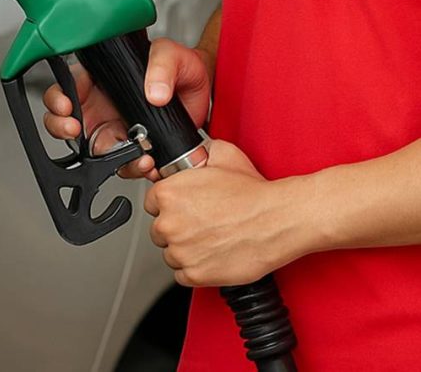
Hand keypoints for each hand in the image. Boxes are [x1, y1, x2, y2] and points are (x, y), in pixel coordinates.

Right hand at [42, 38, 211, 179]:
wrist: (206, 90)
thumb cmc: (183, 66)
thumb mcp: (170, 55)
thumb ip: (161, 66)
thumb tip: (154, 92)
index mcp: (100, 78)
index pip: (67, 87)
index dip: (58, 98)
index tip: (66, 105)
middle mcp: (101, 105)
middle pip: (65, 119)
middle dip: (61, 127)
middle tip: (74, 128)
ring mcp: (115, 128)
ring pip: (90, 148)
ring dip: (102, 155)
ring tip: (125, 150)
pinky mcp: (133, 148)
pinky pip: (123, 164)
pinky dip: (132, 167)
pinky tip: (145, 161)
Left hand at [144, 140, 302, 286]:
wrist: (278, 220)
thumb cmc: (253, 192)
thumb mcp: (222, 154)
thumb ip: (200, 153)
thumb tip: (195, 154)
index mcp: (168, 194)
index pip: (151, 204)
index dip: (170, 207)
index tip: (184, 210)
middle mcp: (168, 223)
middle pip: (159, 231)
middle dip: (177, 229)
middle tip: (201, 225)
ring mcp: (181, 251)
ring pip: (171, 254)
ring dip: (186, 250)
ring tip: (211, 240)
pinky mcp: (195, 274)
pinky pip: (183, 275)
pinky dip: (196, 270)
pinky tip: (212, 256)